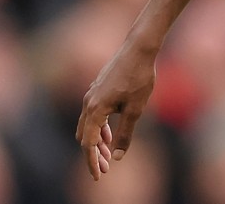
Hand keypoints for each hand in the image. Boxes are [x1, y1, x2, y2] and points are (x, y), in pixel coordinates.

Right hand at [75, 42, 156, 179]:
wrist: (139, 48)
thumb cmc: (139, 77)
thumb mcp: (135, 110)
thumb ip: (125, 134)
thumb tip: (118, 157)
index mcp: (95, 110)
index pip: (89, 144)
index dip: (92, 162)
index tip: (98, 176)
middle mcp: (88, 102)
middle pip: (85, 136)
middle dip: (93, 154)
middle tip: (104, 170)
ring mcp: (91, 94)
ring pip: (88, 125)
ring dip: (96, 142)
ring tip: (107, 156)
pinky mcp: (98, 88)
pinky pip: (93, 114)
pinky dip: (99, 128)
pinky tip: (109, 135)